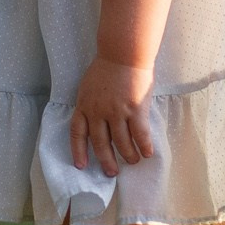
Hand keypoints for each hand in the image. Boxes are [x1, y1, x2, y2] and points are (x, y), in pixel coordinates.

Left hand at [70, 55, 155, 175]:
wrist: (123, 52)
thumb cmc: (107, 66)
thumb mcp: (90, 86)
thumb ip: (92, 104)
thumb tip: (98, 121)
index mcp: (84, 105)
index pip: (77, 133)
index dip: (78, 151)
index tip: (80, 165)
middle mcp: (98, 112)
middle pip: (99, 143)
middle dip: (106, 160)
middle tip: (111, 172)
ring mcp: (116, 112)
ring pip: (121, 142)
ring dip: (128, 155)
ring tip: (133, 161)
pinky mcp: (134, 109)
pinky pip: (139, 134)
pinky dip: (144, 146)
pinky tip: (148, 153)